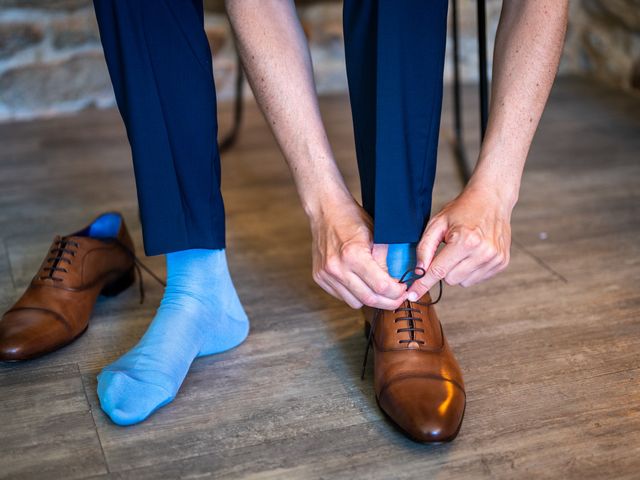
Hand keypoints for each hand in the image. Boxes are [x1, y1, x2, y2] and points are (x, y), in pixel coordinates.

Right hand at [310, 196, 406, 309]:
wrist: (325, 210)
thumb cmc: (352, 218)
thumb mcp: (377, 235)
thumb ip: (386, 260)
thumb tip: (396, 282)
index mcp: (353, 254)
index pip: (381, 286)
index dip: (397, 293)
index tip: (404, 290)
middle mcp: (337, 267)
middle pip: (369, 299)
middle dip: (388, 302)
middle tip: (398, 298)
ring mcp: (326, 274)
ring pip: (355, 302)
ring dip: (370, 299)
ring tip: (378, 289)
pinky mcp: (319, 278)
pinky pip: (342, 297)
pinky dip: (354, 294)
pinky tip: (360, 283)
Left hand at [407, 184, 512, 299]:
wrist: (492, 199)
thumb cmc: (463, 209)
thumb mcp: (437, 223)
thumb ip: (425, 247)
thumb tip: (418, 271)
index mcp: (465, 240)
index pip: (438, 270)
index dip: (422, 283)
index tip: (412, 295)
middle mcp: (483, 252)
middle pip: (450, 279)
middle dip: (444, 269)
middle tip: (449, 250)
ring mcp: (495, 259)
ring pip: (463, 282)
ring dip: (457, 270)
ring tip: (462, 250)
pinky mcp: (502, 263)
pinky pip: (477, 279)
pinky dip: (470, 270)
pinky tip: (473, 253)